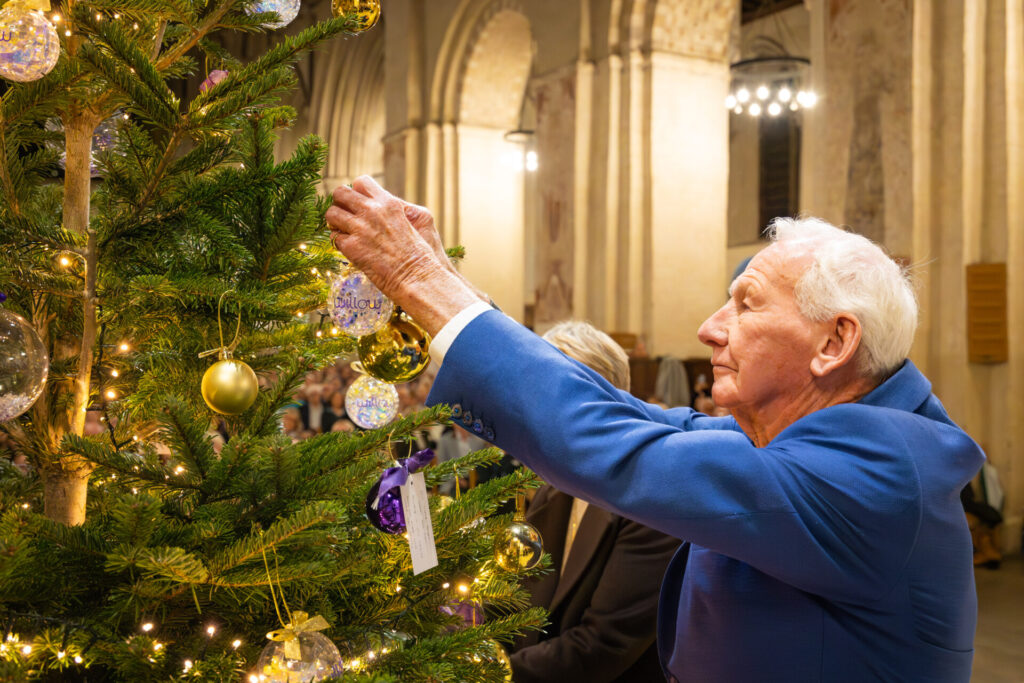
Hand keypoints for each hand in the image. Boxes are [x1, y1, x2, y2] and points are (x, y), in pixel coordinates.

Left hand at [325, 176, 482, 335]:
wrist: (417, 277)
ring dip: (335, 223)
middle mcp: (372, 211)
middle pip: (341, 193)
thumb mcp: (415, 221)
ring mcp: (360, 228)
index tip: (359, 203)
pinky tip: (349, 249)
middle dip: (340, 203)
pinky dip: (339, 243)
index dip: (357, 192)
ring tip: (344, 232)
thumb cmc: (419, 253)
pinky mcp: (351, 247)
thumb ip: (394, 209)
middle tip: (346, 216)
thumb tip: (378, 206)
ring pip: (331, 213)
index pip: (362, 182)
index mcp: (388, 203)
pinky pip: (334, 238)